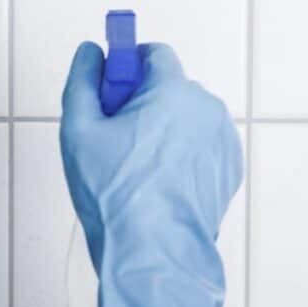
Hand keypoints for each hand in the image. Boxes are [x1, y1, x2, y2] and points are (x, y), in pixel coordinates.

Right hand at [60, 42, 243, 306]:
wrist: (152, 254)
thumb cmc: (116, 195)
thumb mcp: (79, 130)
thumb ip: (81, 81)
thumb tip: (90, 52)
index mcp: (172, 91)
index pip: (152, 53)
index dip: (125, 68)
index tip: (109, 91)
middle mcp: (205, 108)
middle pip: (168, 87)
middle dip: (141, 102)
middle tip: (114, 138)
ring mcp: (222, 140)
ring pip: (184, 118)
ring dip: (162, 130)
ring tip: (135, 169)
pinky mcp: (228, 168)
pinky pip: (199, 145)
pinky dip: (181, 155)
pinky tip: (158, 183)